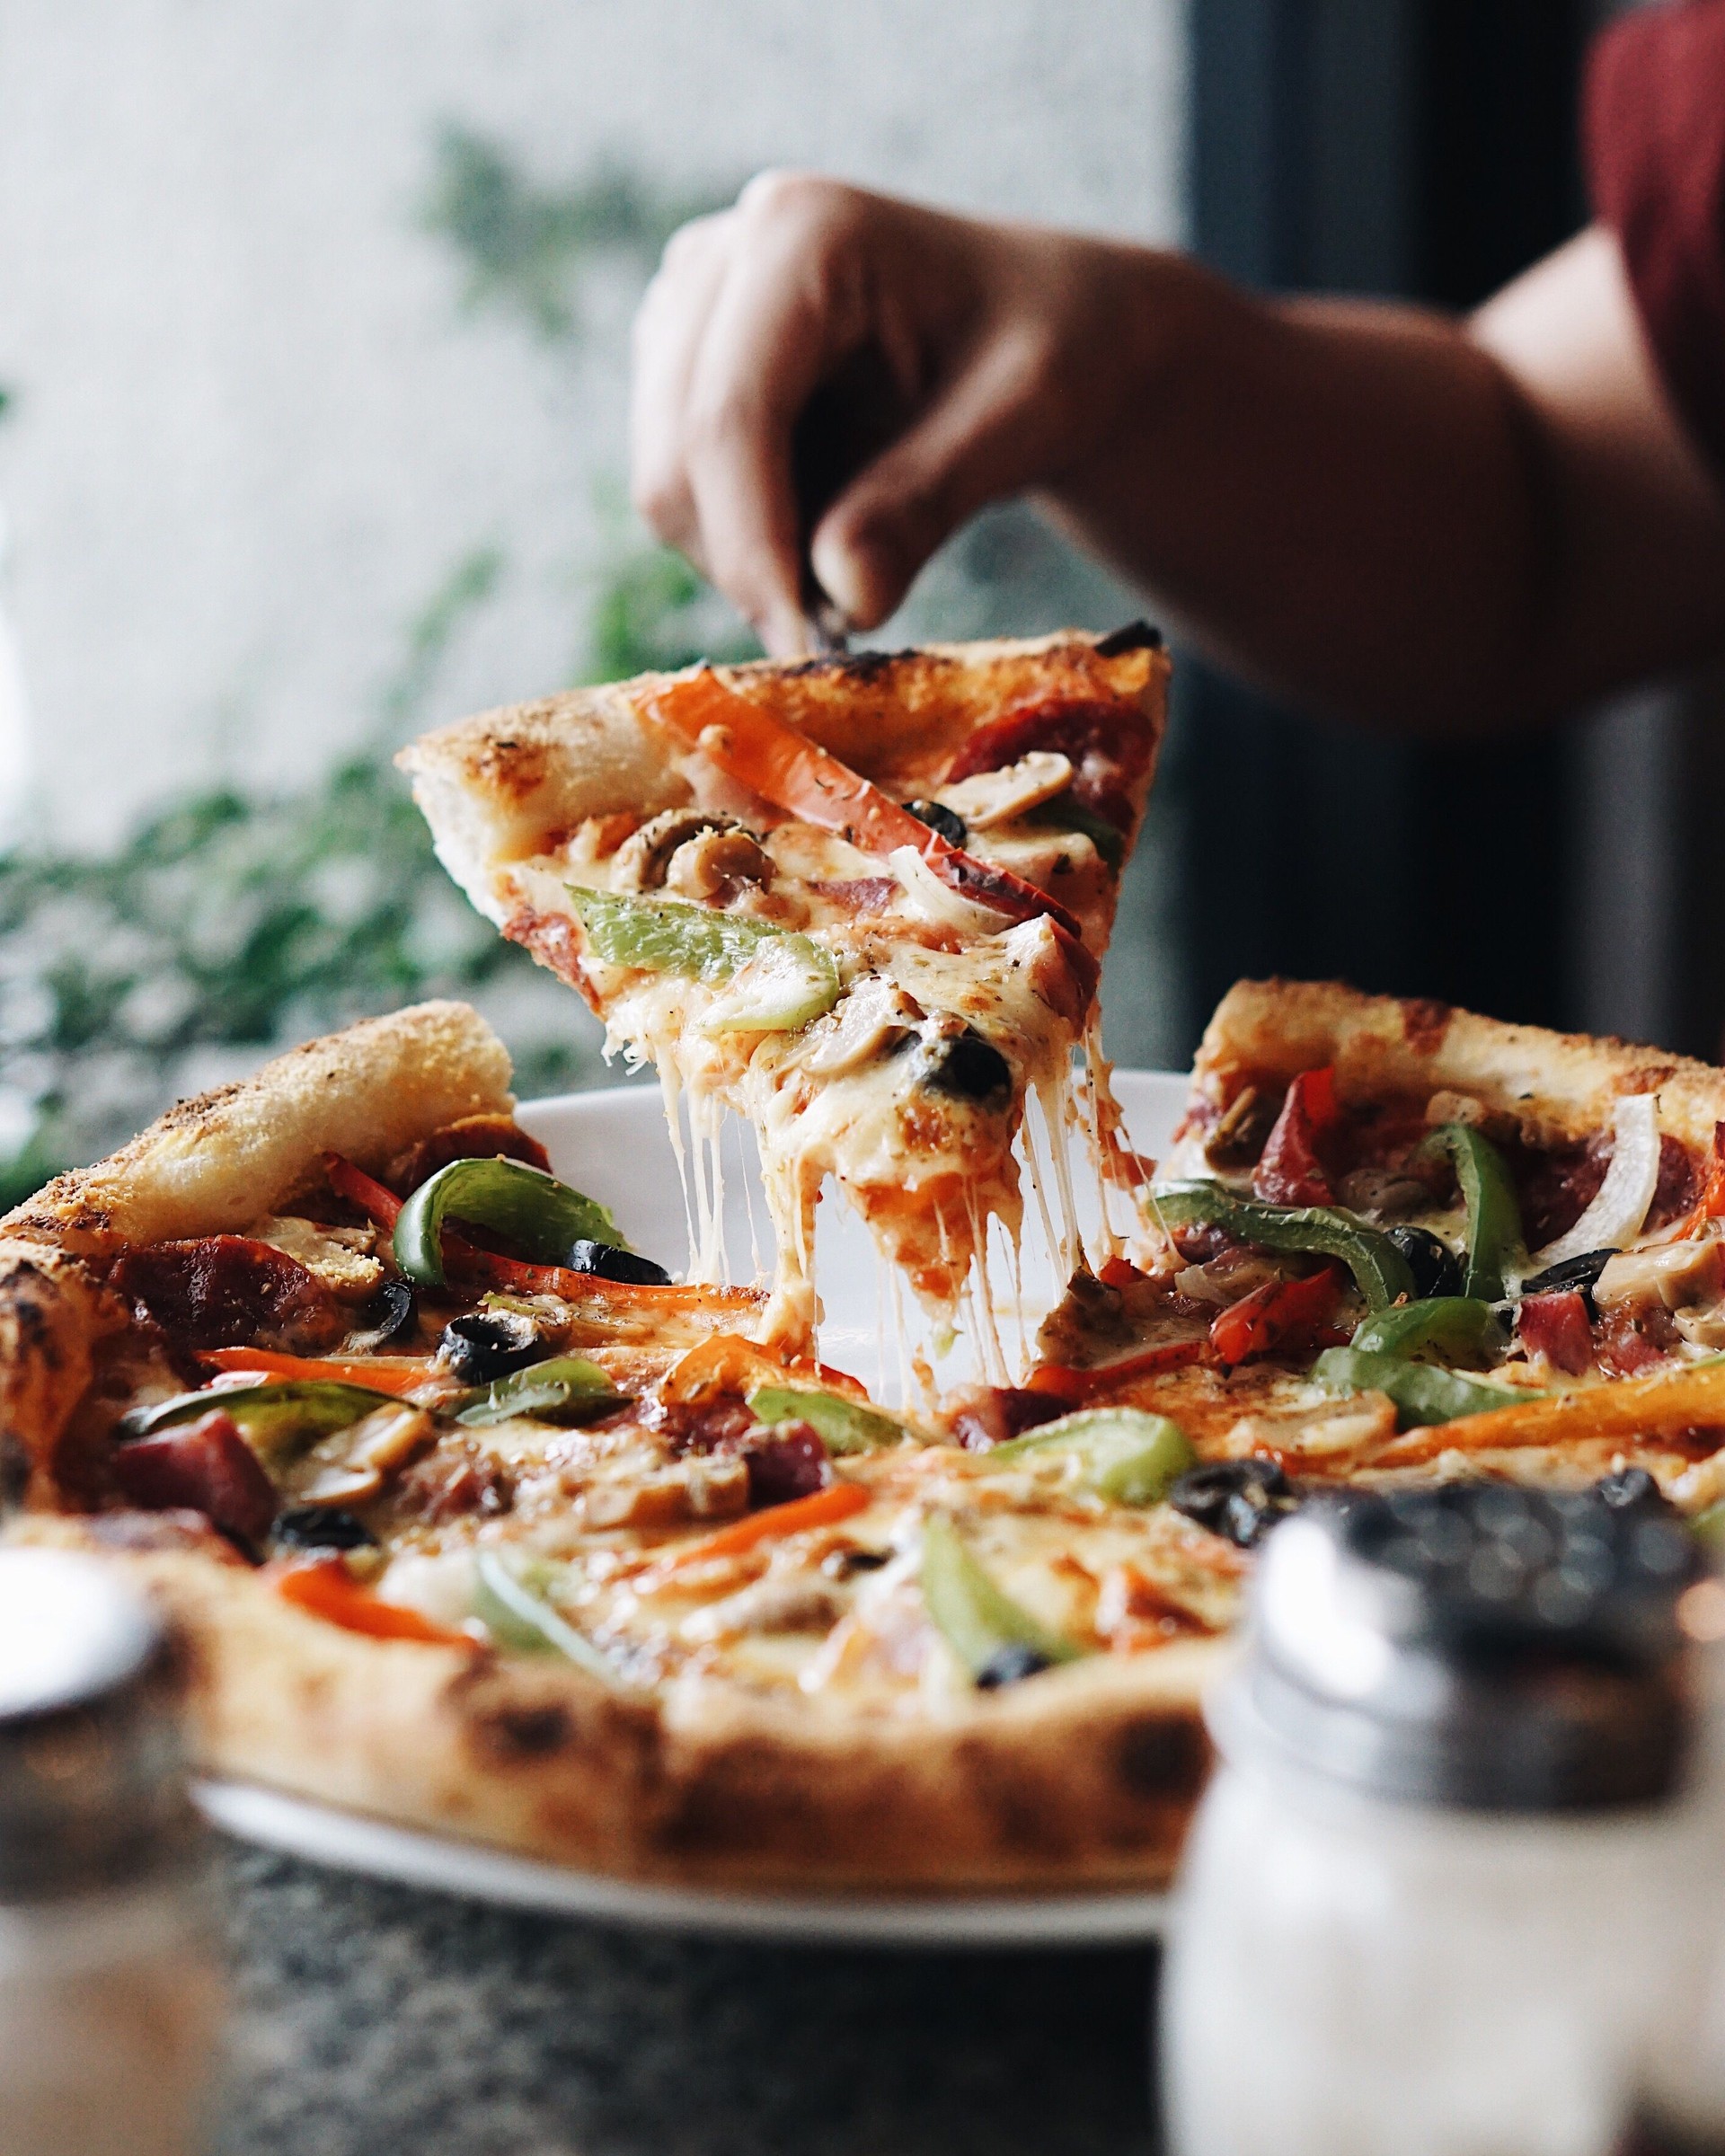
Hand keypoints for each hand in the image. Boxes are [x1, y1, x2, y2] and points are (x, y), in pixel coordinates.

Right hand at [629, 173, 1164, 654]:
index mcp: (803, 234)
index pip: (729, 417)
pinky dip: (750, 543)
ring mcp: (687, 312)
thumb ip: (929, 500)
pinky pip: (684, 496)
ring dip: (750, 560)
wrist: (1054, 332)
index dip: (751, 548)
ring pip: (666, 488)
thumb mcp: (1028, 419)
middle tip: (845, 627)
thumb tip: (846, 599)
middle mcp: (721, 256)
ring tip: (862, 557)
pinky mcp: (680, 369)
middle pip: (676, 459)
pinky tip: (832, 525)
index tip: (803, 651)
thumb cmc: (1059, 352)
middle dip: (751, 565)